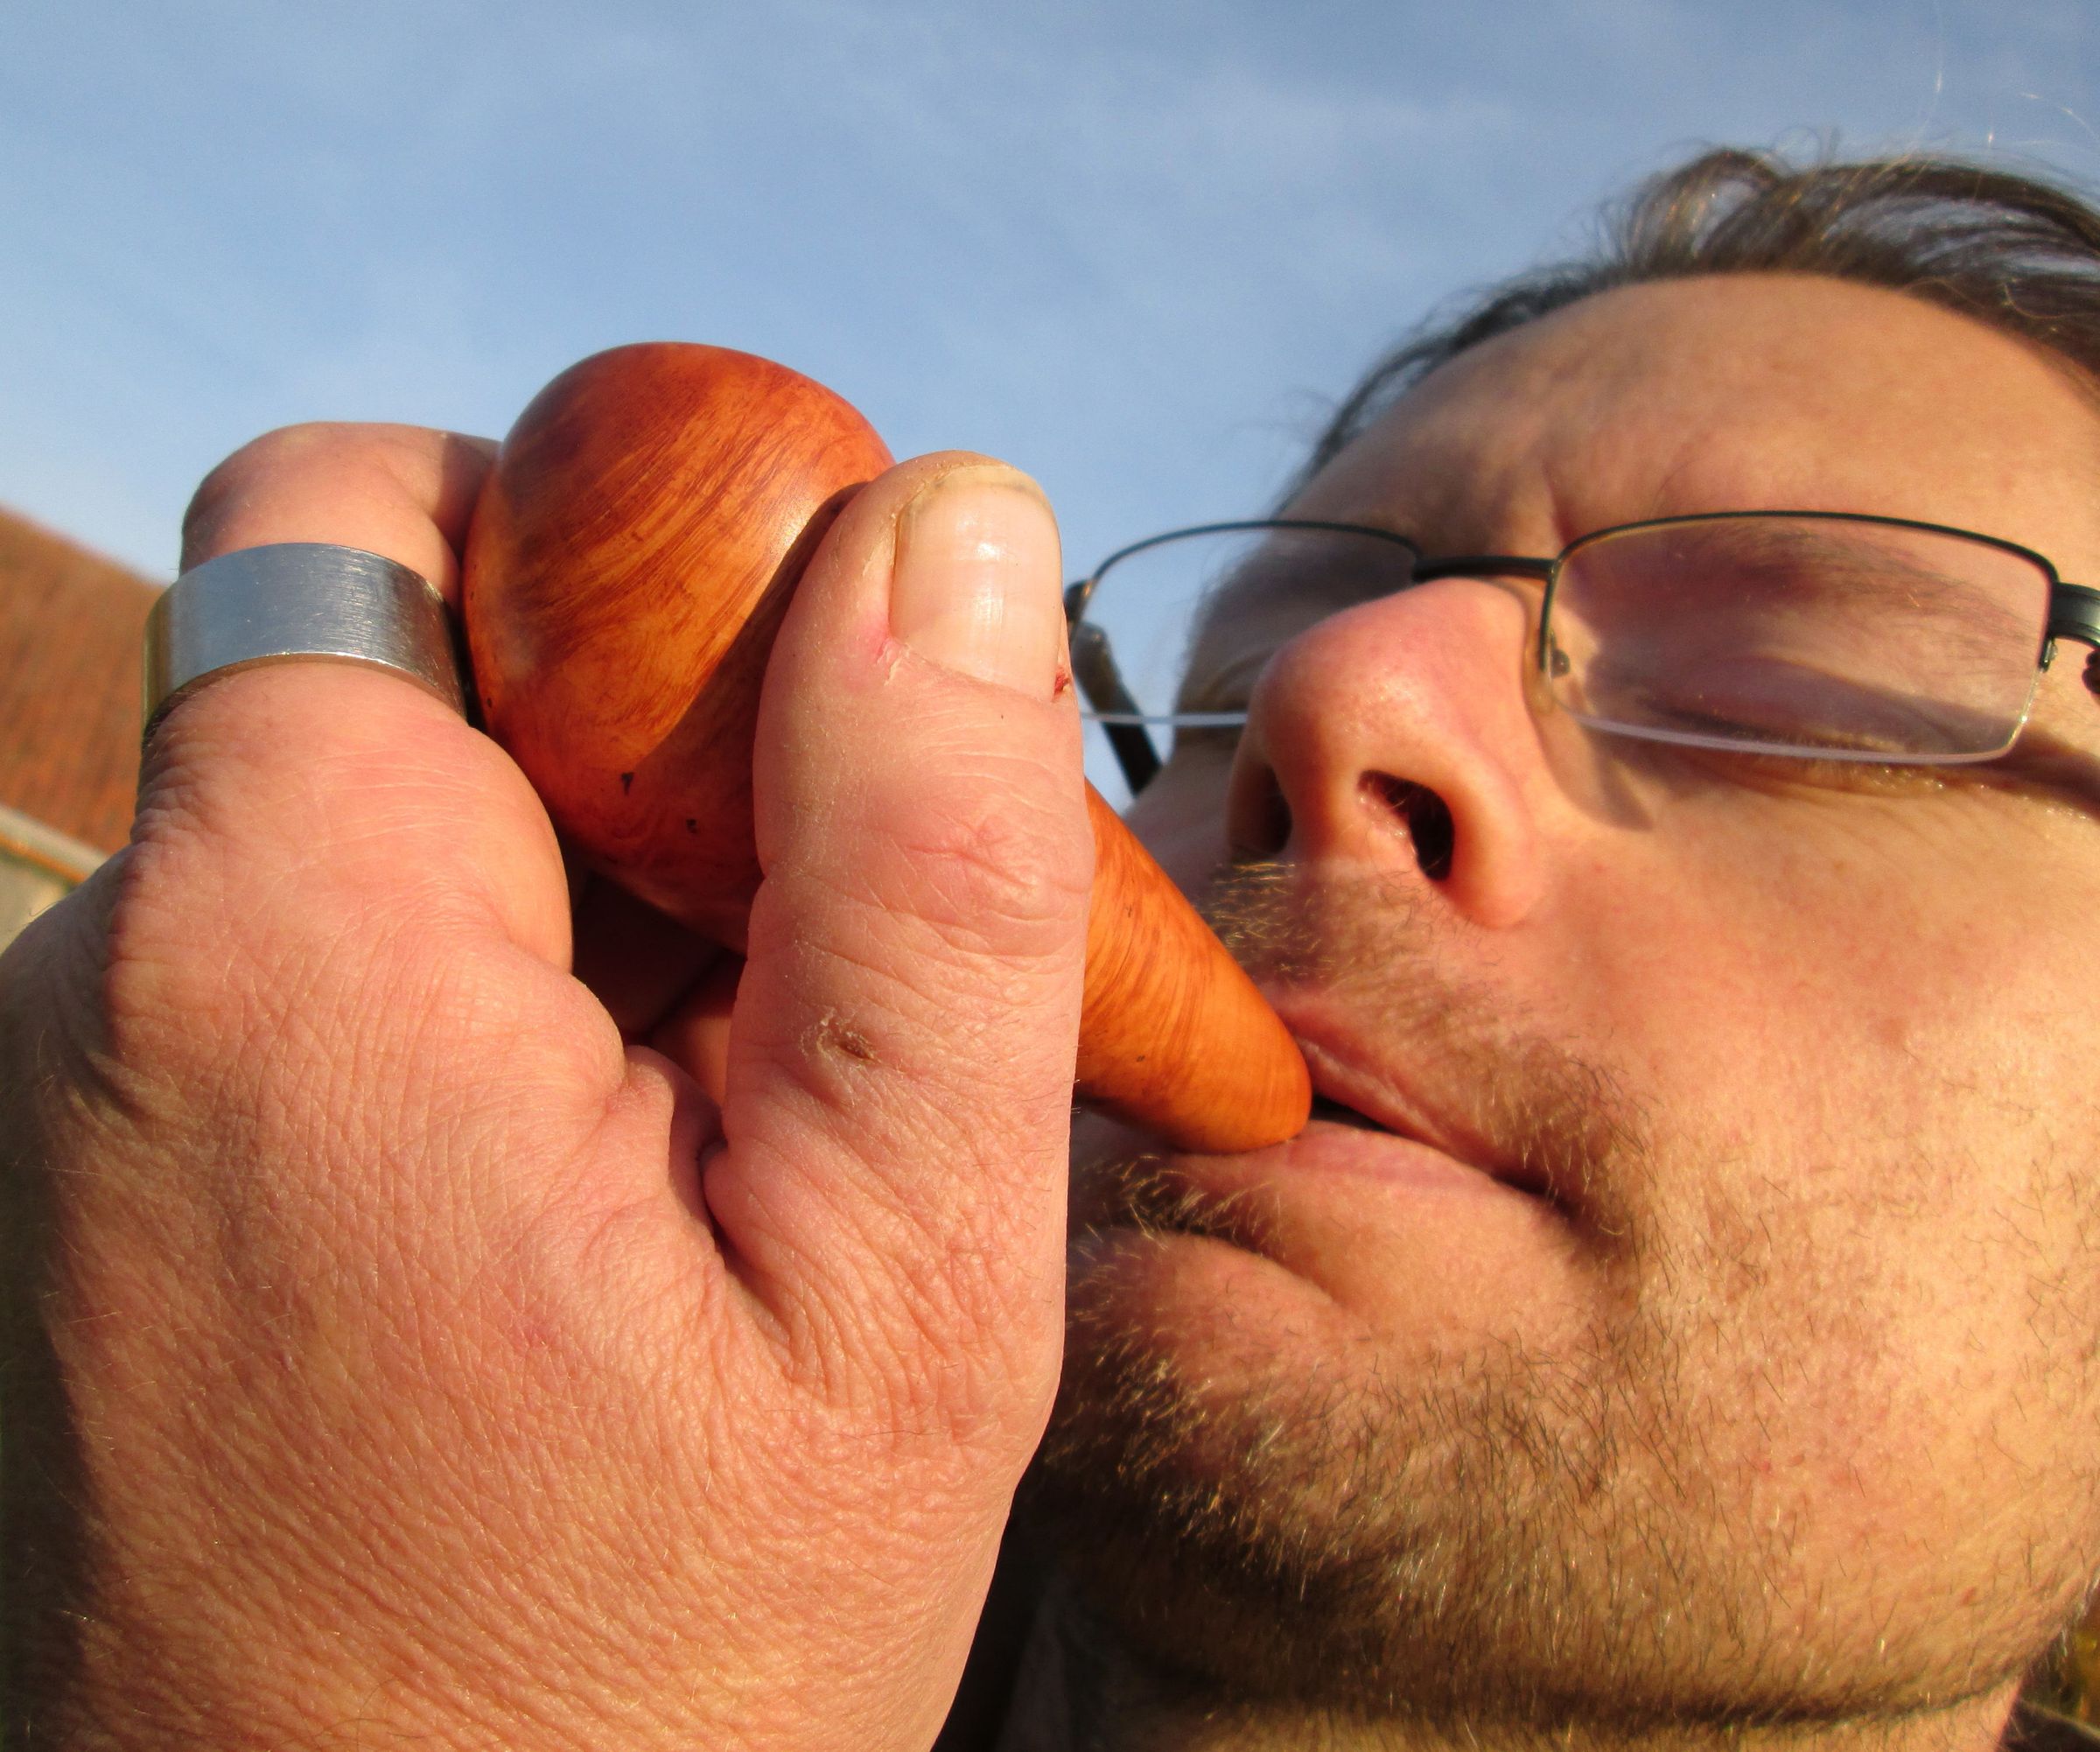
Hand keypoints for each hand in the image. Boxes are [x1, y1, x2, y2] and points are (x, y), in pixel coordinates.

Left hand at [1, 423, 1087, 1748]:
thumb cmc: (647, 1683)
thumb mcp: (895, 1274)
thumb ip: (927, 869)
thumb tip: (950, 523)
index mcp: (284, 943)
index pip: (379, 507)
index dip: (606, 553)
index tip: (781, 732)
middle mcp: (106, 984)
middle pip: (390, 678)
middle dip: (635, 762)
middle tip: (813, 991)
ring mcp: (78, 1098)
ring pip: (375, 842)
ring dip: (581, 917)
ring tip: (729, 1148)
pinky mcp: (100, 1193)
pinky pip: (321, 991)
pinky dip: (490, 1029)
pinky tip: (610, 1217)